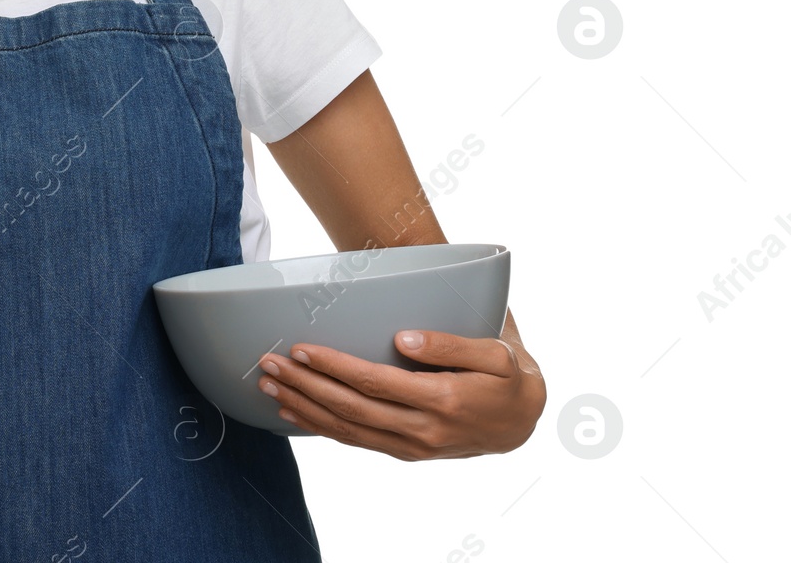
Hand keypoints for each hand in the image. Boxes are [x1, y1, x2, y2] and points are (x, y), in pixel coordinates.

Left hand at [255, 320, 545, 460]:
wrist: (523, 421)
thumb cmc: (507, 376)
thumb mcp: (495, 353)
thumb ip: (449, 344)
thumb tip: (402, 338)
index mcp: (443, 400)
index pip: (374, 383)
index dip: (334, 366)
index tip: (301, 347)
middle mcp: (424, 430)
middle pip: (351, 409)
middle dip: (305, 386)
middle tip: (267, 363)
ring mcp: (413, 446)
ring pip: (347, 431)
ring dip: (304, 408)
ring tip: (268, 386)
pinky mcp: (406, 452)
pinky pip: (356, 442)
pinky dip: (321, 429)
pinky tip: (293, 414)